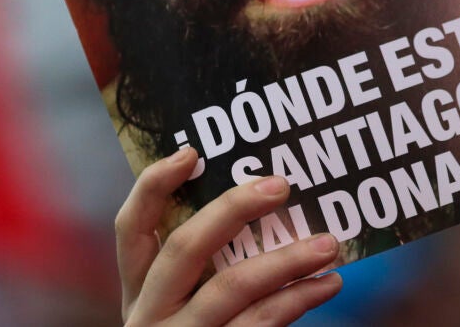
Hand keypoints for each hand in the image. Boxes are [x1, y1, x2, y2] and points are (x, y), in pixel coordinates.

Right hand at [117, 147, 342, 324]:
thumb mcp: (181, 307)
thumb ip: (202, 265)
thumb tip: (259, 199)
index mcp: (138, 292)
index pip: (130, 229)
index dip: (153, 185)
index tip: (191, 151)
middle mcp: (150, 316)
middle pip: (184, 249)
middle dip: (233, 210)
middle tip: (281, 185)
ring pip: (231, 289)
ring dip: (285, 259)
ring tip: (329, 243)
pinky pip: (260, 326)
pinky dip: (298, 300)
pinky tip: (327, 284)